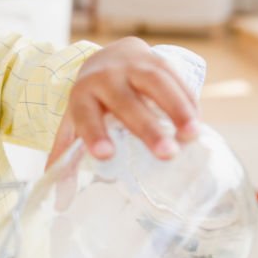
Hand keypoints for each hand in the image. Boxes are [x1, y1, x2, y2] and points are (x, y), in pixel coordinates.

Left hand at [47, 37, 199, 167]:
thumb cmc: (93, 100)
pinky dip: (188, 99)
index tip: (107, 155)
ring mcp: (133, 65)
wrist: (109, 56)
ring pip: (156, 83)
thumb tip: (61, 201)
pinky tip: (197, 121)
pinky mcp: (158, 59)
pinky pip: (175, 77)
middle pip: (126, 102)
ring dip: (177, 108)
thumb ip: (68, 155)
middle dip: (147, 128)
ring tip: (192, 136)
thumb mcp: (74, 121)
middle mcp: (106, 77)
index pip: (86, 115)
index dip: (94, 134)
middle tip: (167, 154)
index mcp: (82, 95)